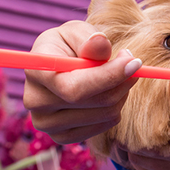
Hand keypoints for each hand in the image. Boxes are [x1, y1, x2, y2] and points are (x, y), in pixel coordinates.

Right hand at [23, 21, 142, 143]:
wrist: (60, 66)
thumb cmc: (70, 45)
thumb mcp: (76, 32)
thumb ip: (88, 37)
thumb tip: (100, 43)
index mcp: (35, 71)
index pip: (75, 87)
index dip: (108, 77)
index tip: (134, 62)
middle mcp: (35, 101)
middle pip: (94, 102)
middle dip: (121, 82)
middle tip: (133, 64)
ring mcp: (47, 124)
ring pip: (104, 115)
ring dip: (121, 93)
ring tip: (118, 76)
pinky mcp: (62, 137)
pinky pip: (104, 126)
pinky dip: (115, 108)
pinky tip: (109, 92)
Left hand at [116, 116, 169, 169]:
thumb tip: (156, 72)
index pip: (144, 141)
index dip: (130, 128)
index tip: (126, 114)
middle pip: (138, 158)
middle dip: (128, 142)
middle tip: (124, 125)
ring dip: (136, 155)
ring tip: (134, 138)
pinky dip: (147, 168)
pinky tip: (148, 154)